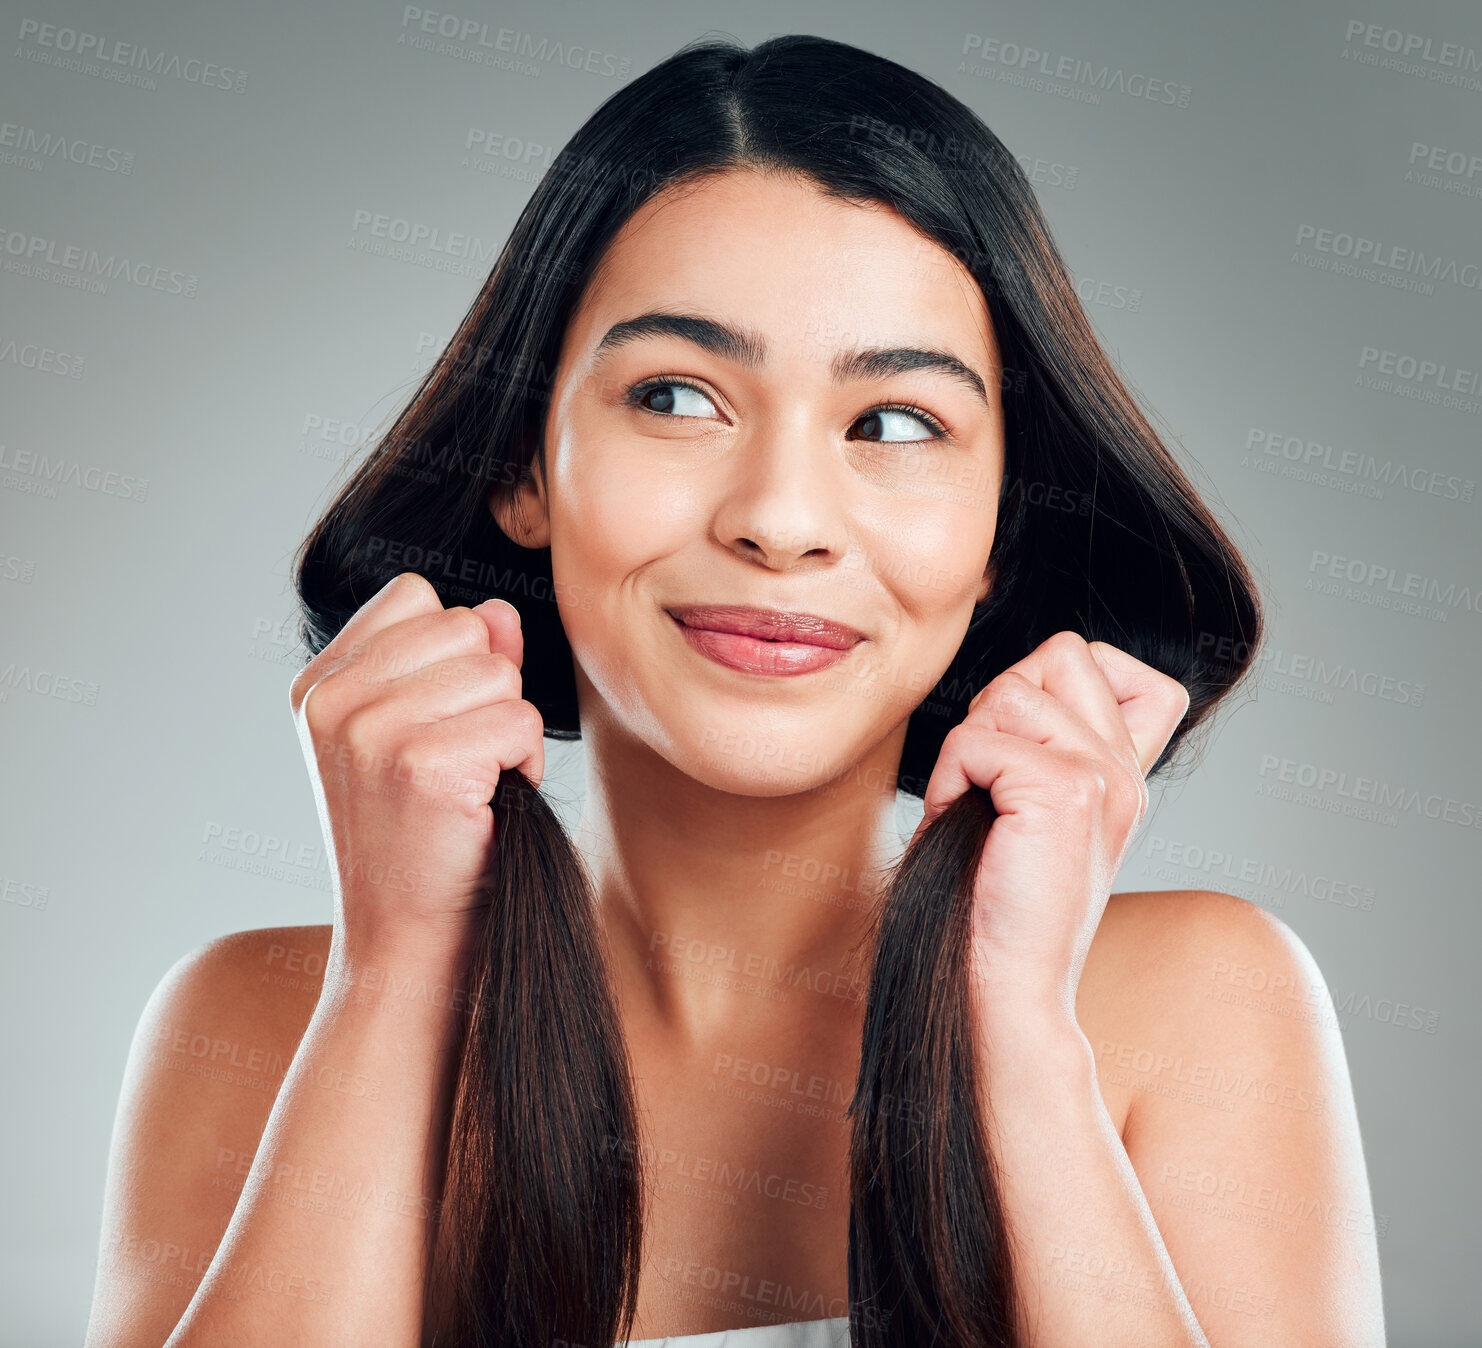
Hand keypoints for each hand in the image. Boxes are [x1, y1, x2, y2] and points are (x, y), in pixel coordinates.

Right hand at [288, 572, 544, 956]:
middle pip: (468, 627)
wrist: (404, 942)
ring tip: (470, 787)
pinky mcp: (422, 765)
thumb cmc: (421, 838)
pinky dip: (524, 766)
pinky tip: (485, 807)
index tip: (431, 726)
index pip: (418, 596)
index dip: (453, 655)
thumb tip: (499, 612)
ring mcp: (370, 730)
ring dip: (509, 732)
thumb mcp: (420, 732)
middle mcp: (332, 699)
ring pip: (501, 673)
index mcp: (319, 682)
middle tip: (457, 764)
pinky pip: (521, 722)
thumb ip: (456, 659)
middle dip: (488, 693)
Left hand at [910, 631, 1189, 1027]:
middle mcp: (1126, 770)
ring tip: (978, 814)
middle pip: (1058, 654)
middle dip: (998, 709)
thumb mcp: (1027, 810)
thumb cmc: (990, 902)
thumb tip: (1009, 689)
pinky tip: (966, 829)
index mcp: (1123, 772)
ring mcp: (1104, 777)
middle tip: (989, 789)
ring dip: (968, 750)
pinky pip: (975, 739)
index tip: (1019, 755)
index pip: (1110, 661)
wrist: (1005, 988)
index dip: (1050, 680)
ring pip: (1009, 691)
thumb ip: (1042, 745)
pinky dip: (950, 781)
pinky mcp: (1065, 791)